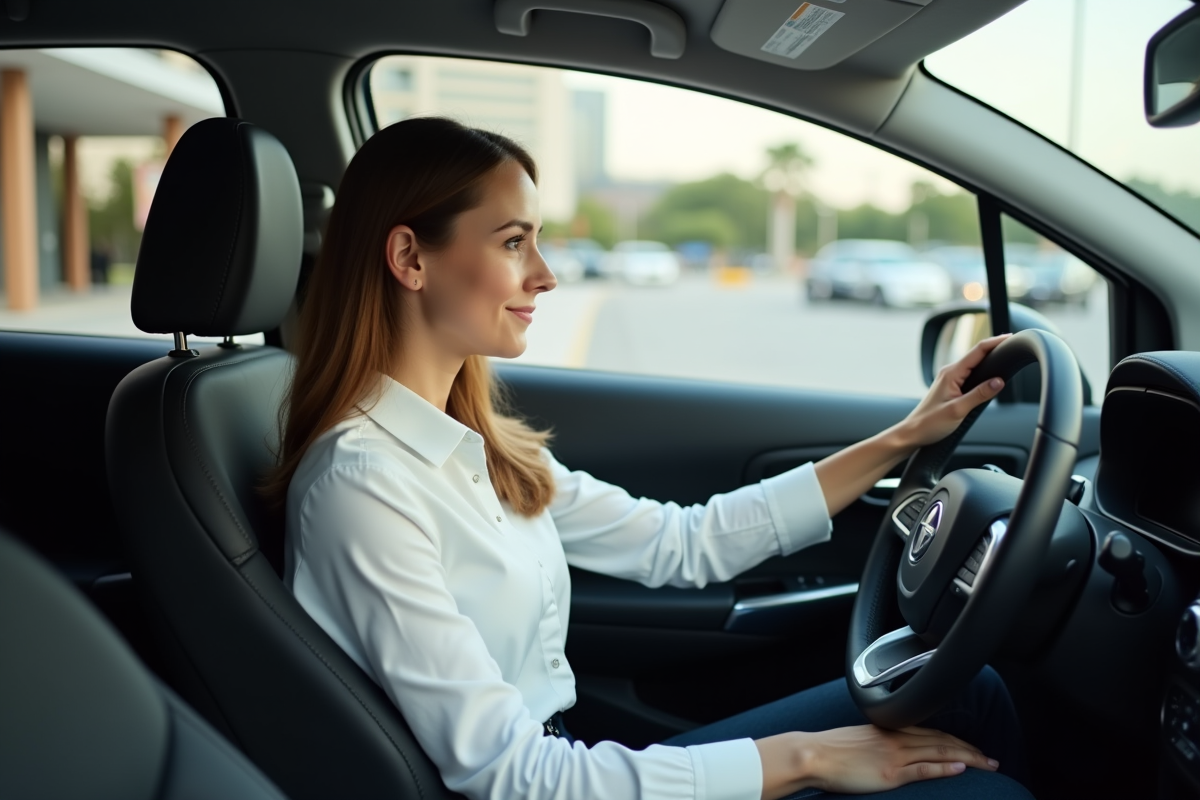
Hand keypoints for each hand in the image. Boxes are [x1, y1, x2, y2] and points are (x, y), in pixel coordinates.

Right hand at [756, 725, 999, 798]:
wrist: (813, 755)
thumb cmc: (830, 750)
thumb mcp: (859, 741)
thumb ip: (880, 743)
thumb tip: (891, 751)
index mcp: (890, 730)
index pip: (933, 732)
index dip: (957, 739)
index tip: (973, 747)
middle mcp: (897, 739)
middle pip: (943, 740)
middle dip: (971, 749)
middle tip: (992, 759)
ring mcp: (895, 755)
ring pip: (940, 752)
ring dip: (968, 758)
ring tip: (988, 765)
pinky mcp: (890, 773)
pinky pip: (923, 769)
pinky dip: (944, 767)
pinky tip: (961, 768)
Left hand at [899, 334, 1010, 449]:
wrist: (913, 433)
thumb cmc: (930, 423)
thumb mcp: (958, 410)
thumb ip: (979, 395)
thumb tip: (999, 381)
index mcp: (951, 373)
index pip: (977, 351)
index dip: (995, 342)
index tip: (1010, 337)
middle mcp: (950, 372)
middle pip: (977, 355)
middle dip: (994, 349)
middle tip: (1012, 347)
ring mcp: (950, 379)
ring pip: (974, 365)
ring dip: (988, 361)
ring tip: (1005, 358)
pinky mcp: (951, 387)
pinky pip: (970, 375)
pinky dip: (982, 372)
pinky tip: (990, 375)